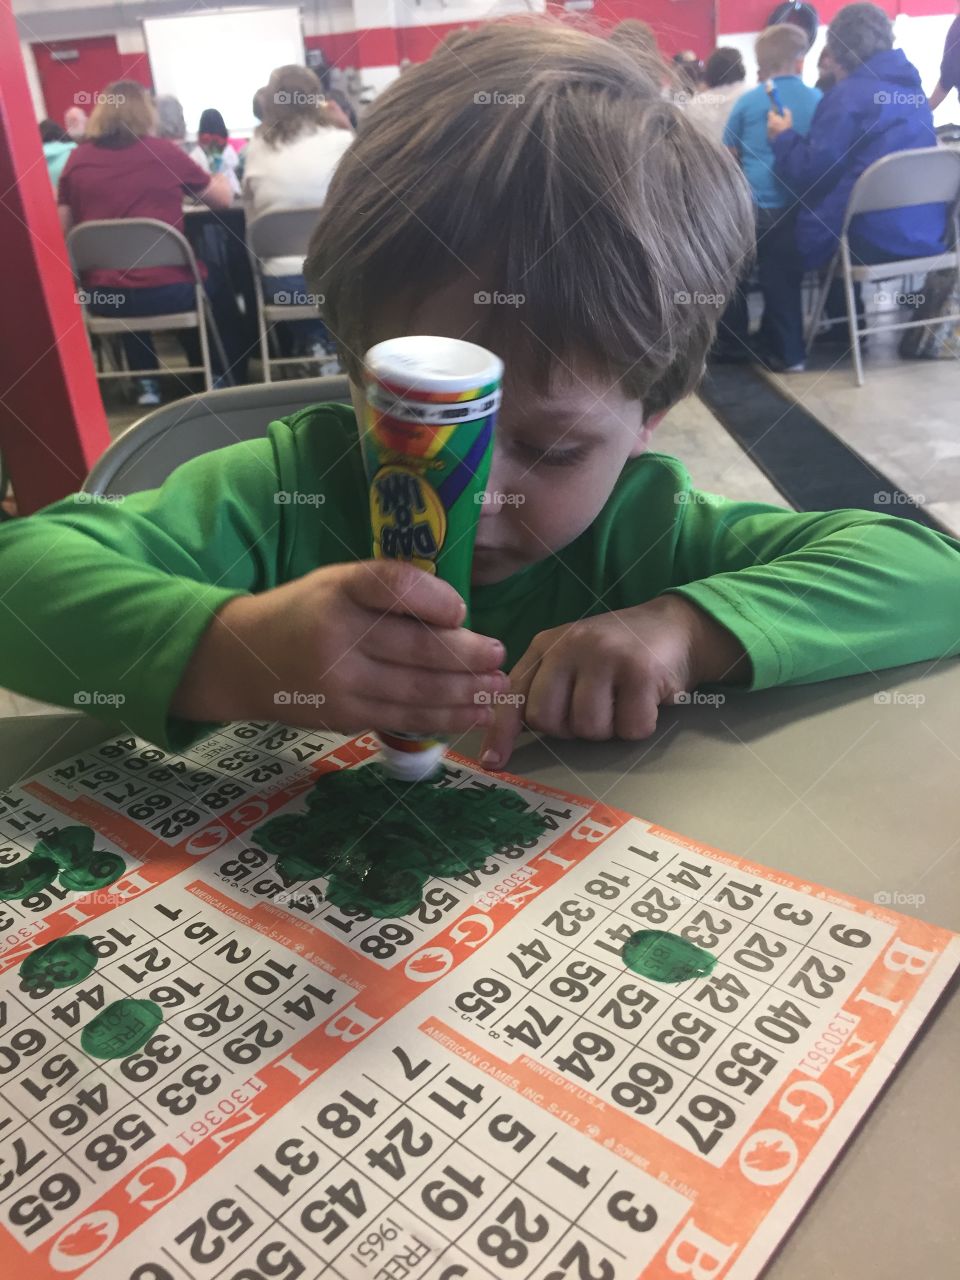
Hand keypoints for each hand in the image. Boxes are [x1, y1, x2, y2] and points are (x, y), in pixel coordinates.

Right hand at [173, 559, 508, 734]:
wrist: (244, 660)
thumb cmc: (306, 612)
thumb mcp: (337, 582)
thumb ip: (389, 591)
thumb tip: (457, 617)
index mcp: (338, 590)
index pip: (392, 586)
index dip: (434, 599)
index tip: (461, 611)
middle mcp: (337, 636)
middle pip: (416, 647)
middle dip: (467, 655)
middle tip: (499, 655)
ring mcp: (340, 683)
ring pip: (416, 691)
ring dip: (465, 692)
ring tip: (496, 687)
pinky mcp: (344, 716)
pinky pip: (404, 718)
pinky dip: (444, 717)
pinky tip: (472, 712)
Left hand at [479, 595, 748, 768]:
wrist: (676, 627)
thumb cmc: (617, 655)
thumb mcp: (571, 660)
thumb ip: (542, 689)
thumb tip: (504, 741)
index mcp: (546, 645)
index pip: (514, 695)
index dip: (502, 732)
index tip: (493, 763)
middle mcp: (569, 646)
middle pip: (548, 719)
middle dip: (571, 729)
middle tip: (596, 709)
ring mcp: (605, 655)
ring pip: (589, 728)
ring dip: (609, 729)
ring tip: (621, 702)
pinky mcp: (640, 670)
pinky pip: (629, 727)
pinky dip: (640, 725)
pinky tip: (645, 701)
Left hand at [767, 106, 792, 139]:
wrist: (784, 141)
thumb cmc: (786, 128)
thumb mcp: (789, 118)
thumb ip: (786, 111)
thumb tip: (783, 108)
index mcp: (773, 119)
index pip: (770, 112)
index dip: (773, 111)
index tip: (777, 112)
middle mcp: (768, 124)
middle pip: (770, 119)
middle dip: (774, 118)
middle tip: (779, 120)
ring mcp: (767, 131)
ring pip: (770, 125)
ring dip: (773, 125)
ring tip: (779, 128)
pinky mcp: (768, 136)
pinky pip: (770, 131)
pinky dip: (773, 131)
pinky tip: (778, 133)